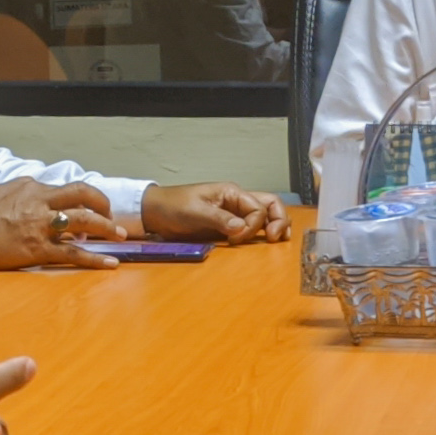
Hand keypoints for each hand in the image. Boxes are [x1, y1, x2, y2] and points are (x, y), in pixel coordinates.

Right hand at [0, 177, 129, 269]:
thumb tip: (38, 185)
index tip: (91, 208)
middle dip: (104, 205)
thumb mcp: (0, 191)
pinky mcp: (38, 249)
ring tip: (120, 236)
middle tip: (113, 218)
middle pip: (83, 195)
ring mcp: (41, 226)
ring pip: (84, 222)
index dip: (85, 198)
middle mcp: (40, 203)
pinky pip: (73, 253)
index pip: (68, 188)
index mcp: (33, 188)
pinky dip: (95, 259)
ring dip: (106, 228)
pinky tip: (110, 264)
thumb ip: (23, 187)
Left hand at [144, 181, 290, 242]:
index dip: (253, 225)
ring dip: (275, 224)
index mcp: (232, 192)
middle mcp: (237, 201)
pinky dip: (262, 232)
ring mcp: (234, 213)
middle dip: (278, 220)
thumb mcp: (194, 212)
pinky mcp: (228, 225)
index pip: (257, 208)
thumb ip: (219, 219)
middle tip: (275, 239)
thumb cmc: (173, 206)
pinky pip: (252, 226)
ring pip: (264, 214)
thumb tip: (241, 228)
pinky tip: (265, 242)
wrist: (156, 212)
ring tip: (278, 239)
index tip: (236, 238)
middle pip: (270, 205)